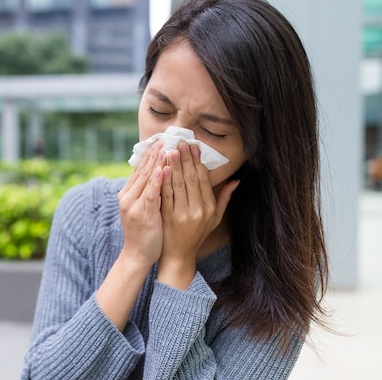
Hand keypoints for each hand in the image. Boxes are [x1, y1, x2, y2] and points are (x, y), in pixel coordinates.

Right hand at [117, 140, 166, 267]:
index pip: (139, 170)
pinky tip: (162, 169)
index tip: (159, 141)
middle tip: (164, 138)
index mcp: (127, 194)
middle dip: (154, 154)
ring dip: (156, 162)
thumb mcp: (142, 208)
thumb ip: (147, 191)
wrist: (136, 255)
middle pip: (142, 171)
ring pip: (146, 179)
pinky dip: (156, 180)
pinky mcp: (142, 214)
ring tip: (165, 148)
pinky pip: (151, 194)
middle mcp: (128, 197)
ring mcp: (133, 205)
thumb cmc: (143, 232)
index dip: (149, 155)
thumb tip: (157, 174)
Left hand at [158, 143, 238, 287]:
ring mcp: (181, 214)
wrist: (178, 255)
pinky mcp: (167, 217)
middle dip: (185, 159)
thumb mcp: (215, 219)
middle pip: (190, 179)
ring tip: (170, 149)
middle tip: (180, 142)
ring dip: (174, 165)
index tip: (194, 146)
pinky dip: (163, 180)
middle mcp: (197, 210)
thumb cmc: (197, 234)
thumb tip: (236, 181)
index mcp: (209, 208)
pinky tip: (161, 168)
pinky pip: (165, 195)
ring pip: (177, 184)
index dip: (198, 162)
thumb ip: (224, 199)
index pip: (203, 180)